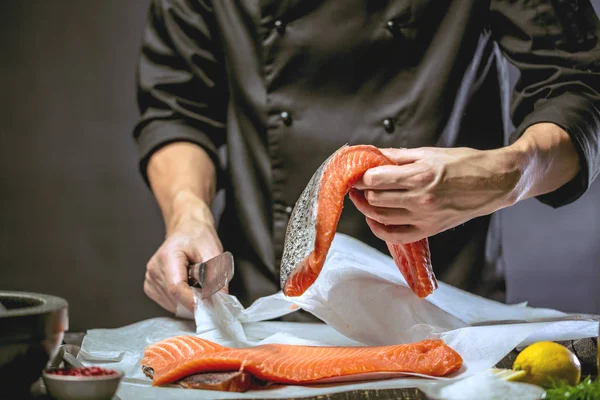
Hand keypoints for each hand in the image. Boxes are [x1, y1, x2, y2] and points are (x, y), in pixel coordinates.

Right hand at [144, 196, 224, 313]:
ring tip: (196, 282)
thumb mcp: (213, 251)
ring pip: (172, 304)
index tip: (209, 307)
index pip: (176, 288)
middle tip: (209, 291)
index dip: (193, 301)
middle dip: (195, 300)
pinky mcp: (151, 287)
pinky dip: (182, 300)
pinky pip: (169, 303)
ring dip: (188, 300)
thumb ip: (217, 275)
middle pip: (175, 299)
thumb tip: (221, 298)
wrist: (187, 229)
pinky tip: (187, 285)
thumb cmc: (198, 237)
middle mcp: (154, 269)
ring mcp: (150, 279)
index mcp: (167, 257)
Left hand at [350, 146, 521, 243]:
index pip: (375, 180)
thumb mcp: (429, 153)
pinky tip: (373, 219)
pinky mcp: (429, 230)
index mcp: (420, 176)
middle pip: (374, 199)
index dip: (361, 176)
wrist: (494, 183)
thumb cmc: (464, 164)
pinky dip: (379, 229)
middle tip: (357, 184)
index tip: (357, 172)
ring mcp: (424, 218)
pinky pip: (395, 236)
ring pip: (380, 217)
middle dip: (361, 191)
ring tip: (363, 198)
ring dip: (366, 208)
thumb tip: (372, 155)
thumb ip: (397, 156)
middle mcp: (420, 199)